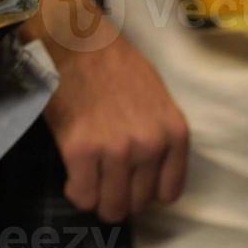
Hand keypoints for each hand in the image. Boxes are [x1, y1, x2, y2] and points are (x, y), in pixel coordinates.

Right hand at [31, 0, 189, 222]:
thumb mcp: (156, 98)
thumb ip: (158, 135)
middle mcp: (150, 146)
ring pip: (110, 205)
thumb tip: (147, 170)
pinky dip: (76, 192)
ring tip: (88, 181)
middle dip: (120, 197)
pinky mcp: (80, 151)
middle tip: (105, 182)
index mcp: (174, 133)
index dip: (147, 192)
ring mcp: (115, 150)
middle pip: (138, 203)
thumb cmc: (114, 63)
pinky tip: (73, 176)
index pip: (168, 192)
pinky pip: (82, 194)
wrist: (77, 42)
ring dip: (98, 199)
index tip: (131, 184)